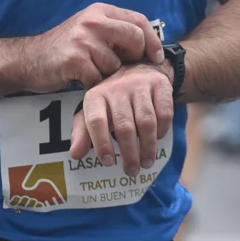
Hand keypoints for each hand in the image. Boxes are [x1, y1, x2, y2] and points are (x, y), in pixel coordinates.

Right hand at [11, 3, 163, 91]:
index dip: (153, 40)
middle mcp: (93, 21)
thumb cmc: (64, 49)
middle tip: (124, 69)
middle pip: (135, 39)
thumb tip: (149, 42)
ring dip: (107, 76)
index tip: (156, 57)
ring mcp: (83, 39)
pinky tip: (79, 78)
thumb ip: (115, 31)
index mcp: (100, 11)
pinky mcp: (74, 59)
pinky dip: (92, 84)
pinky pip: (98, 79)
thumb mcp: (89, 30)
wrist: (28, 59)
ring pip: (116, 65)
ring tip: (91, 71)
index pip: (139, 20)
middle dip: (135, 58)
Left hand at [69, 62, 174, 176]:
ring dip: (147, 147)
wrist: (138, 70)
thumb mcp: (93, 113)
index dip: (102, 144)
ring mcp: (139, 84)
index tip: (108, 162)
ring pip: (146, 122)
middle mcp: (116, 88)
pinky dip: (162, 130)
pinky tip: (158, 139)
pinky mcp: (160, 84)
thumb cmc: (112, 101)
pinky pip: (164, 113)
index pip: (96, 121)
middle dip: (129, 153)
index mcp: (96, 96)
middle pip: (124, 126)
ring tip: (146, 162)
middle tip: (131, 171)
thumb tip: (75, 154)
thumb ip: (83, 133)